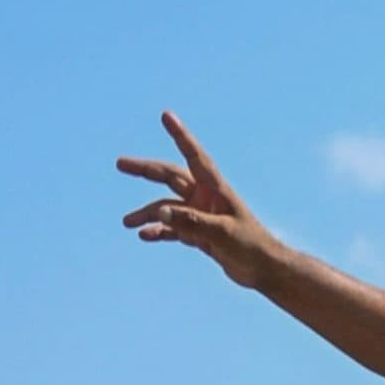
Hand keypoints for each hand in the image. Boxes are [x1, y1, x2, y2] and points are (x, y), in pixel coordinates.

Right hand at [118, 112, 284, 289]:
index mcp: (216, 189)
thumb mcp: (220, 233)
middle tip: (120, 163)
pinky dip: (158, 230)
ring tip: (126, 222)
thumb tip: (158, 210)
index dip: (180, 135)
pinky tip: (144, 236)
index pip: (194, 156)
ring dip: (147, 212)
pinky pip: (172, 228)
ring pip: (167, 206)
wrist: (264, 269)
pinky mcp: (199, 233)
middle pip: (171, 177)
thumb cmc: (250, 246)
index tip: (167, 116)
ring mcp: (201, 214)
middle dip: (146, 170)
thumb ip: (189, 221)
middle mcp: (206, 197)